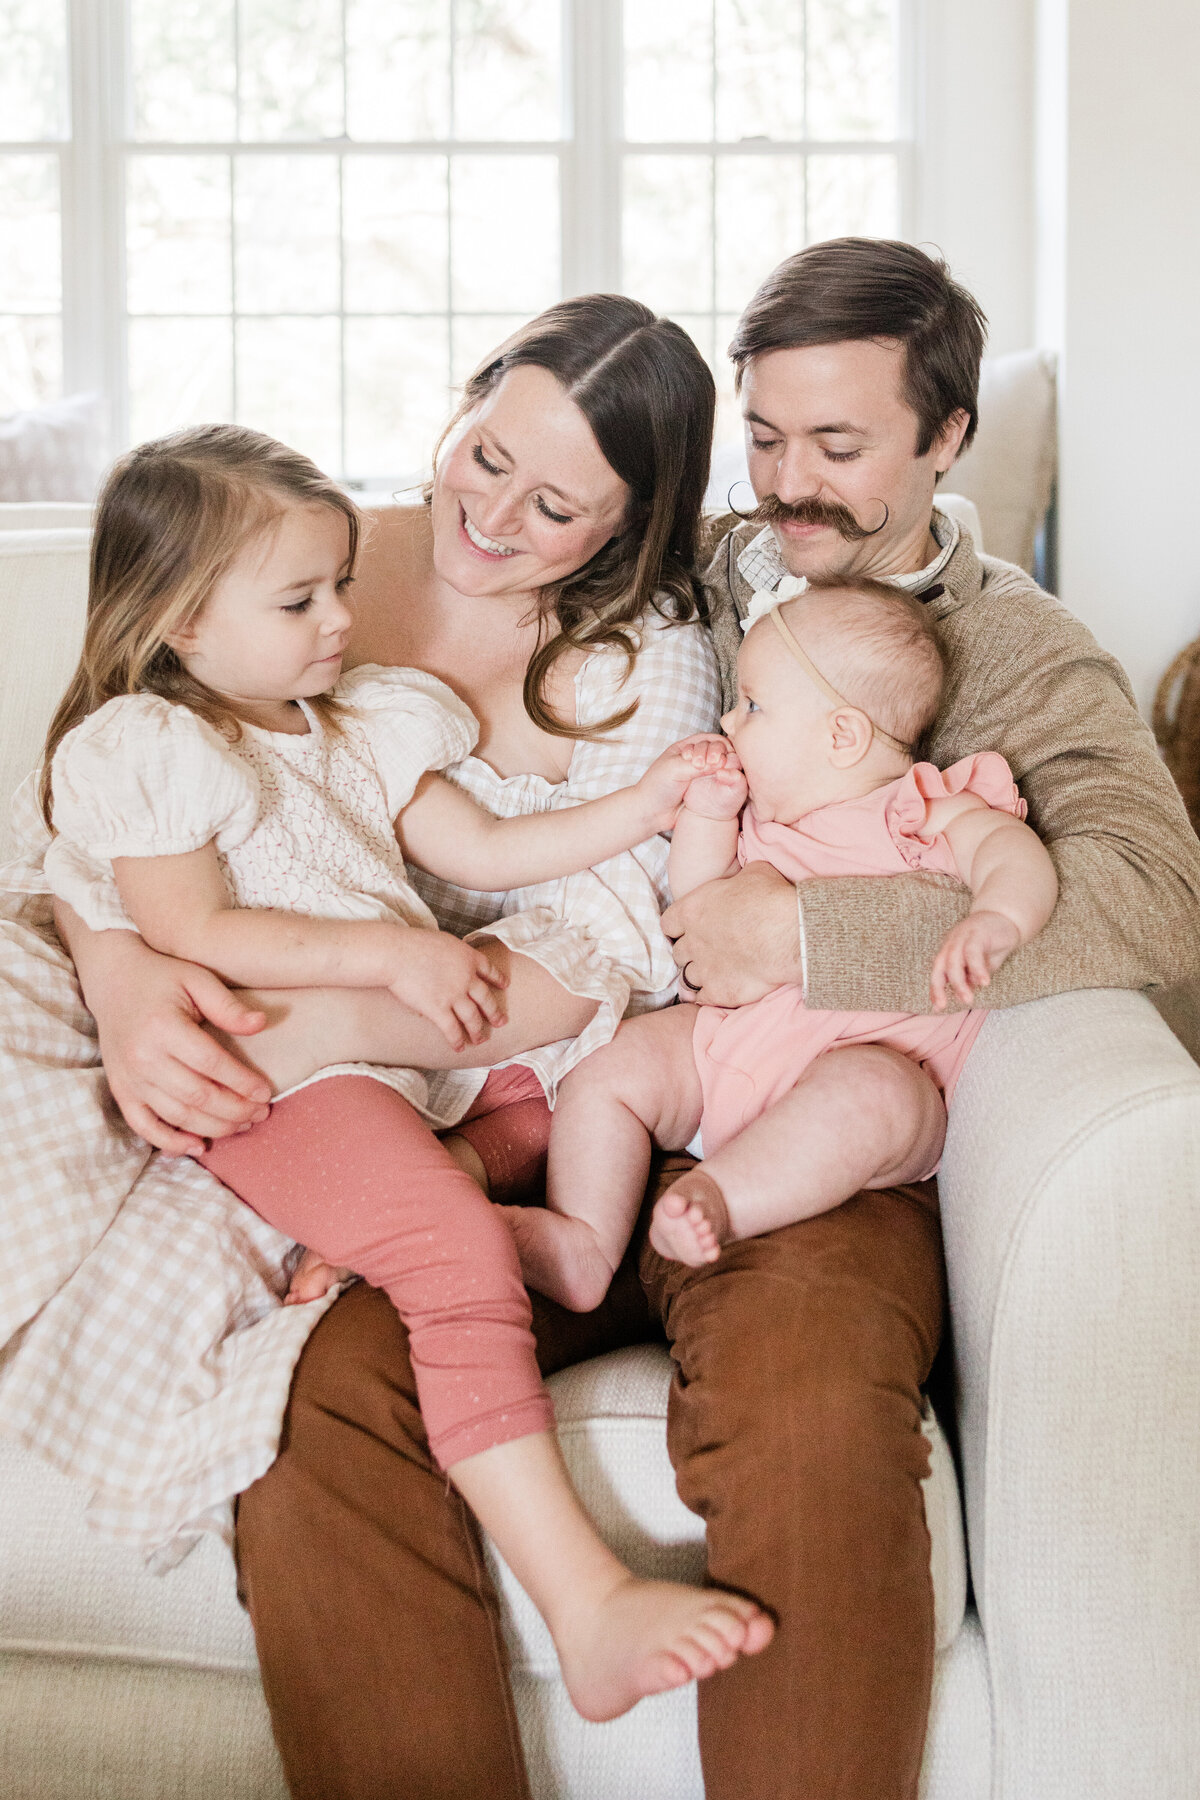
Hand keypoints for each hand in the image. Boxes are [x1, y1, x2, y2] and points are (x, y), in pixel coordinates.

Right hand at [82, 932, 272, 1154]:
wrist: (112, 979)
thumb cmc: (162, 978)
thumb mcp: (197, 979)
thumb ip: (228, 1006)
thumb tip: (261, 1025)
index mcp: (163, 1027)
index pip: (211, 1065)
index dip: (243, 1083)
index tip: (266, 1093)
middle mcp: (143, 1057)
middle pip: (197, 1096)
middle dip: (235, 1111)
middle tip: (262, 1113)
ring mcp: (128, 1078)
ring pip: (177, 1116)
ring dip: (214, 1127)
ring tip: (243, 1125)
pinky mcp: (120, 1090)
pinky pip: (144, 1126)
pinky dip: (171, 1142)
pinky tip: (199, 1145)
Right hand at [387, 929, 508, 1050]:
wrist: (397, 954)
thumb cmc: (413, 943)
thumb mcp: (443, 941)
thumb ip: (453, 954)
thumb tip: (451, 962)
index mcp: (468, 957)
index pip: (489, 970)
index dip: (498, 978)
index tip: (504, 985)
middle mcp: (467, 978)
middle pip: (486, 999)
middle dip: (494, 1013)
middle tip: (501, 1022)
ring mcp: (454, 995)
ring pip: (472, 1018)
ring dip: (477, 1031)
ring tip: (480, 1040)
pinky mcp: (439, 1009)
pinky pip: (452, 1029)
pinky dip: (457, 1040)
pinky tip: (459, 1047)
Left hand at [635, 734, 738, 828]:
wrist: (651, 812)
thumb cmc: (657, 787)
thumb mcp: (675, 770)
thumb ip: (697, 765)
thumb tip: (722, 762)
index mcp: (684, 748)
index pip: (707, 740)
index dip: (712, 747)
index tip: (709, 760)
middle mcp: (695, 759)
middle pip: (716, 750)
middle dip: (719, 754)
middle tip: (714, 765)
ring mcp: (701, 774)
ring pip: (720, 766)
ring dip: (723, 767)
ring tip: (721, 774)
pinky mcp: (704, 789)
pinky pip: (719, 781)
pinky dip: (724, 779)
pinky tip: (724, 783)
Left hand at [661, 861, 801, 1005]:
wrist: (790, 934)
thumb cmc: (771, 899)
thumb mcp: (752, 873)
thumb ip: (737, 881)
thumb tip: (743, 881)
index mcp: (693, 910)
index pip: (669, 923)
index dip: (679, 927)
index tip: (689, 929)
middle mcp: (693, 941)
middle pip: (679, 951)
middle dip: (690, 951)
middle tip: (706, 951)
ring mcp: (705, 969)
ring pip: (687, 977)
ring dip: (696, 975)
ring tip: (710, 974)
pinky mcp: (720, 991)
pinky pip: (700, 999)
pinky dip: (705, 996)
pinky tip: (715, 992)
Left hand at [930, 909, 1021, 1010]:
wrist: (1007, 917)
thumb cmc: (991, 944)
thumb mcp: (980, 965)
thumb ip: (971, 977)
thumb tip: (963, 995)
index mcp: (949, 951)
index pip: (937, 972)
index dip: (935, 989)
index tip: (937, 1007)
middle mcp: (952, 944)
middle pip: (941, 966)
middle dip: (940, 987)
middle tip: (945, 1005)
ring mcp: (963, 937)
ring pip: (954, 961)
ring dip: (959, 982)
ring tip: (968, 999)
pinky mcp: (977, 933)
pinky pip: (973, 952)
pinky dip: (977, 968)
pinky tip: (984, 982)